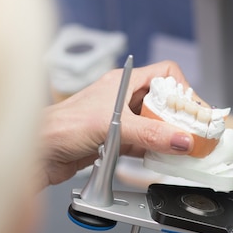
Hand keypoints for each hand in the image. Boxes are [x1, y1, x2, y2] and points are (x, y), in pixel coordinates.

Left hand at [39, 60, 194, 187]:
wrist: (39, 152)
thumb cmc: (61, 127)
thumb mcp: (115, 126)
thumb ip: (151, 134)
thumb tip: (182, 139)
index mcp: (122, 82)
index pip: (164, 73)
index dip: (182, 88)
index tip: (194, 109)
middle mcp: (122, 99)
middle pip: (162, 101)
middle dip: (179, 116)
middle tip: (194, 131)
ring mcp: (119, 120)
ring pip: (154, 124)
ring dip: (167, 136)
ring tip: (182, 147)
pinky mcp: (113, 142)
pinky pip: (143, 143)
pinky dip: (155, 151)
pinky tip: (162, 158)